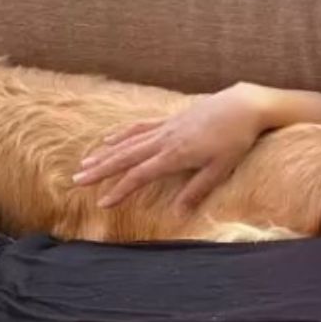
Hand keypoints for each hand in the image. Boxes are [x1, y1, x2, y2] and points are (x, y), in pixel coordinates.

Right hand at [73, 82, 271, 211]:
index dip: (119, 190)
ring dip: (105, 153)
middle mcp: (164, 140)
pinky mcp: (170, 118)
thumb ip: (196, 190)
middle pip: (125, 157)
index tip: (102, 202)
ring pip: (128, 141)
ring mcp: (165, 127)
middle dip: (100, 170)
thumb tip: (177, 215)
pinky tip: (109, 139)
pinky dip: (122, 134)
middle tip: (77, 181)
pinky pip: (139, 127)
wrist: (244, 106)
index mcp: (175, 155)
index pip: (139, 175)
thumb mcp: (220, 170)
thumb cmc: (236, 140)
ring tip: (85, 162)